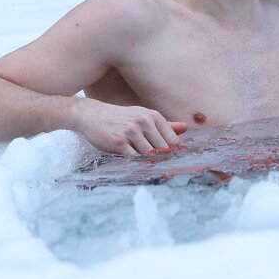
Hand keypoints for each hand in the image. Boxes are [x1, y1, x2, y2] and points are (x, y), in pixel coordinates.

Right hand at [72, 98, 188, 155]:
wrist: (92, 115)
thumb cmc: (121, 117)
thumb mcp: (143, 116)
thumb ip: (165, 125)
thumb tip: (186, 128)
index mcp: (153, 116)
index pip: (172, 140)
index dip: (171, 152)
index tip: (169, 158)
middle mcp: (143, 122)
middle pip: (162, 149)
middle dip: (160, 158)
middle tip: (156, 163)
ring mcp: (131, 132)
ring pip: (148, 154)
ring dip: (146, 160)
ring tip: (140, 159)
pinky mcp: (119, 143)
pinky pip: (133, 158)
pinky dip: (134, 162)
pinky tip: (130, 159)